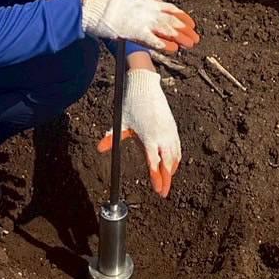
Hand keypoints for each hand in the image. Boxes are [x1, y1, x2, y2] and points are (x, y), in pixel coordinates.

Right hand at [81, 0, 199, 53]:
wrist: (96, 6)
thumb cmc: (109, 2)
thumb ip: (141, 5)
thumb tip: (149, 7)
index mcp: (147, 3)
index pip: (170, 8)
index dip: (182, 16)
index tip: (191, 23)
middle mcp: (149, 11)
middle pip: (172, 20)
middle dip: (185, 30)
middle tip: (195, 37)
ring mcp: (143, 21)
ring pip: (167, 29)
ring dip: (180, 37)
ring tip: (191, 44)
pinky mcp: (135, 32)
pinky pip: (153, 39)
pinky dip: (164, 44)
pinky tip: (174, 49)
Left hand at [97, 69, 180, 197]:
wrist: (145, 85)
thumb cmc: (132, 103)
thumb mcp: (121, 121)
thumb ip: (113, 137)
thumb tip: (100, 148)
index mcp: (149, 136)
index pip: (154, 163)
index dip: (156, 178)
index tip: (157, 190)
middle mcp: (161, 135)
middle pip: (168, 164)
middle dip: (166, 180)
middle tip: (163, 193)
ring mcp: (169, 131)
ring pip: (175, 156)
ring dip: (172, 171)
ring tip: (168, 182)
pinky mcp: (172, 126)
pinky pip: (178, 147)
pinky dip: (177, 158)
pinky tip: (173, 164)